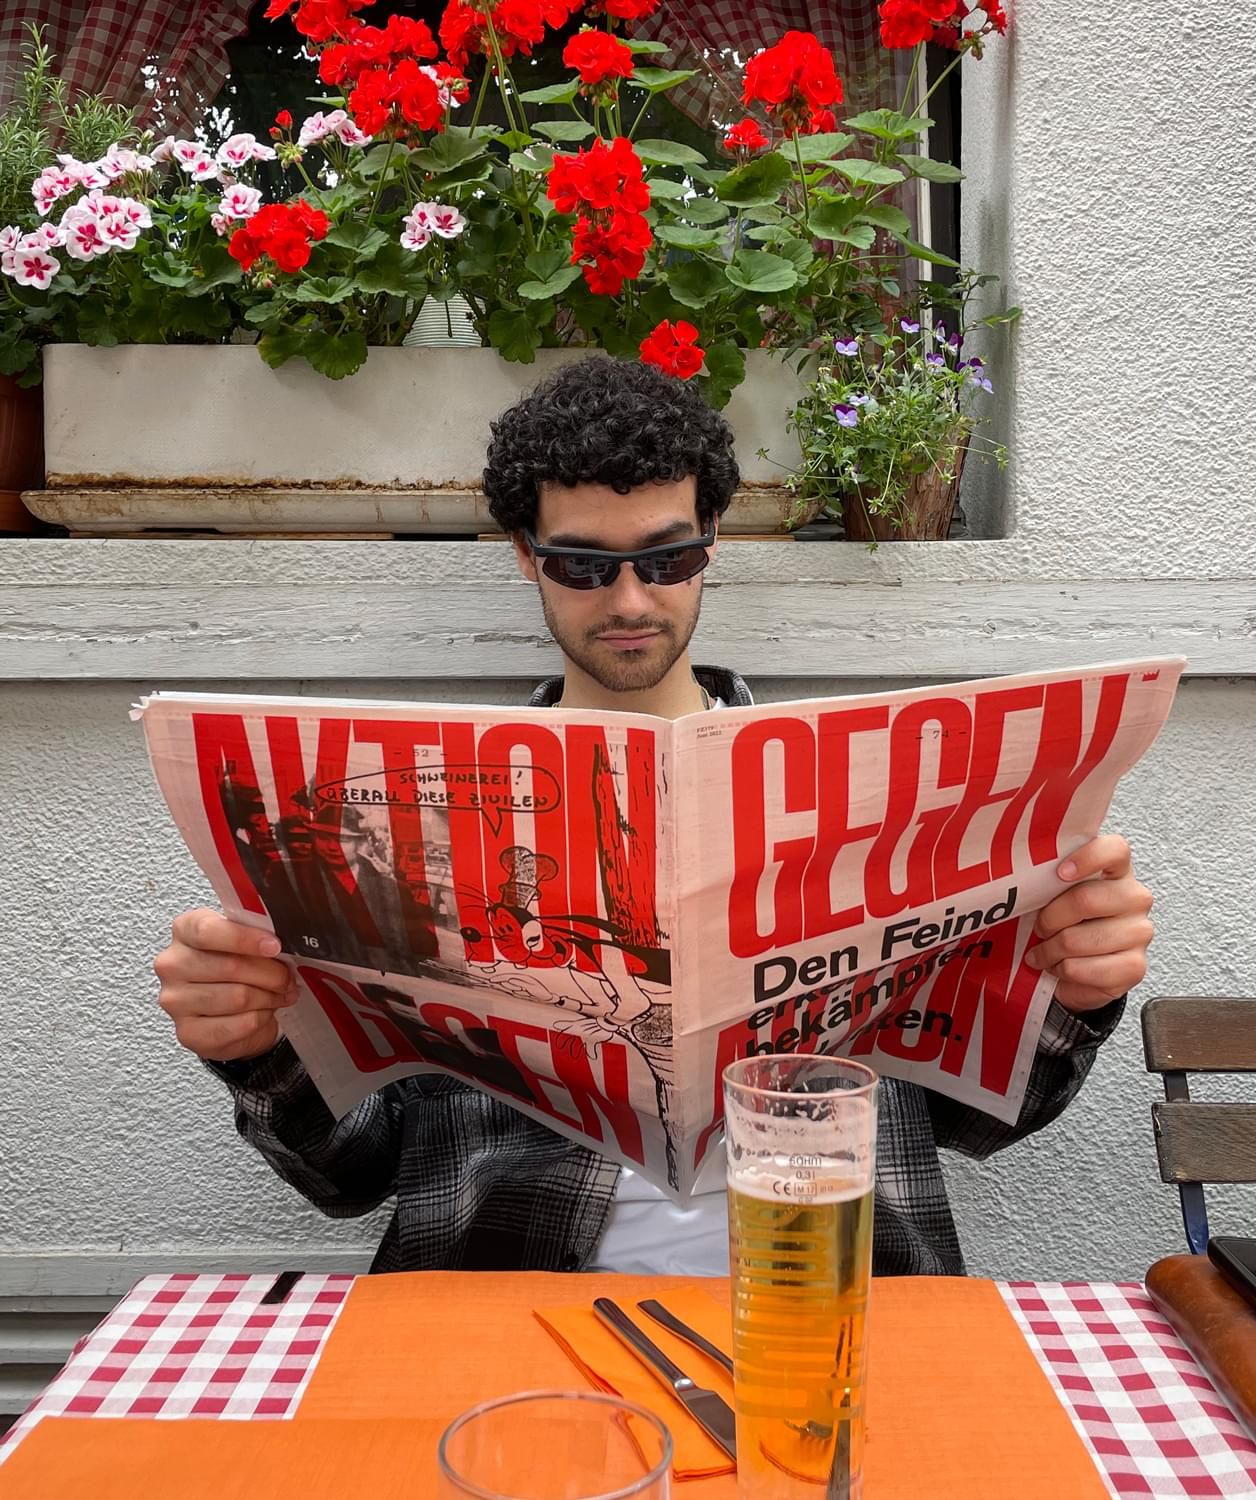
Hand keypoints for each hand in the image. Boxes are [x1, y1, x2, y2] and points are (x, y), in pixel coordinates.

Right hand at [154, 908, 294, 1062]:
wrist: (230, 1011)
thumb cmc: (238, 969)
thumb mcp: (245, 941)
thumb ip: (256, 936)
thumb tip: (278, 945)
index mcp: (185, 930)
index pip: (208, 931)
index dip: (245, 939)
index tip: (274, 946)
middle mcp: (172, 964)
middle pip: (231, 966)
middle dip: (271, 974)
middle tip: (289, 978)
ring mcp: (175, 1000)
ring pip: (238, 997)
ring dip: (269, 997)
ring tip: (280, 995)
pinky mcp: (188, 1032)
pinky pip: (239, 1025)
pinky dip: (261, 1019)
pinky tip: (264, 1013)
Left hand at [1026, 834, 1153, 1011]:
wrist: (1081, 967)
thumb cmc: (1064, 922)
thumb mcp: (1055, 895)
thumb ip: (1047, 880)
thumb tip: (1015, 881)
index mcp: (1116, 870)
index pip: (1115, 850)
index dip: (1088, 858)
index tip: (1059, 873)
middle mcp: (1134, 897)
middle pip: (1086, 900)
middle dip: (1049, 919)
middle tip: (1038, 929)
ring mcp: (1139, 932)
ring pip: (1078, 940)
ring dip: (1049, 951)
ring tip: (1042, 953)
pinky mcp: (1135, 966)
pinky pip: (1086, 970)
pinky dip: (1063, 972)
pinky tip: (1059, 968)